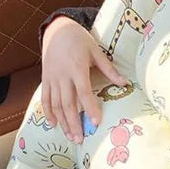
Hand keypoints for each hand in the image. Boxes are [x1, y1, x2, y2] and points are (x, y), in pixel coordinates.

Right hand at [41, 16, 127, 142]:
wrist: (56, 28)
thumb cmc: (79, 39)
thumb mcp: (96, 51)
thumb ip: (108, 69)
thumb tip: (124, 83)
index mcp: (77, 69)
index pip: (84, 92)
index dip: (89, 108)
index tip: (95, 122)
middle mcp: (62, 76)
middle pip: (68, 103)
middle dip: (74, 123)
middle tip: (80, 140)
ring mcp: (52, 78)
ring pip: (56, 104)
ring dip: (62, 122)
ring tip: (70, 137)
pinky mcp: (45, 79)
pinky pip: (45, 98)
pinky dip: (48, 112)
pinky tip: (54, 124)